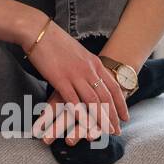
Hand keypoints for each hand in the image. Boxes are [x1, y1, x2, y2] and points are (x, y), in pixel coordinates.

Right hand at [23, 18, 128, 139]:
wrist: (37, 30)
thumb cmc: (53, 40)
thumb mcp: (77, 51)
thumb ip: (85, 64)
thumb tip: (89, 74)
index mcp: (94, 63)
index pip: (114, 87)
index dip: (121, 104)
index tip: (125, 117)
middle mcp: (89, 70)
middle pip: (106, 97)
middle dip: (113, 116)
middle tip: (117, 131)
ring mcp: (75, 75)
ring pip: (93, 101)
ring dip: (100, 119)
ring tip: (105, 132)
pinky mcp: (60, 79)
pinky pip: (73, 101)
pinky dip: (80, 115)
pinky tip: (84, 125)